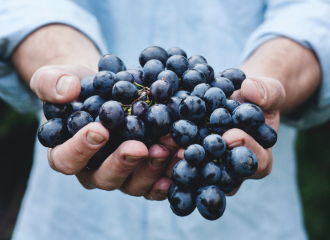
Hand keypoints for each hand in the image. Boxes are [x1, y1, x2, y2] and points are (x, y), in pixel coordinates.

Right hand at [31, 65, 179, 199]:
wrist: (104, 88)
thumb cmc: (77, 87)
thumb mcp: (55, 78)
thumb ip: (51, 83)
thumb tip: (67, 90)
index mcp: (66, 152)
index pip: (66, 160)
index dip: (80, 149)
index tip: (100, 130)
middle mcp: (93, 170)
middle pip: (104, 178)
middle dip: (123, 163)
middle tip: (139, 147)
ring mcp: (121, 173)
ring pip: (133, 184)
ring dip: (152, 168)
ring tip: (168, 148)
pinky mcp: (142, 170)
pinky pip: (155, 182)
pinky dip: (168, 174)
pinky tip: (181, 160)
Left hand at [172, 76, 285, 194]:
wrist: (237, 98)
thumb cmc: (257, 98)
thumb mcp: (269, 91)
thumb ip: (267, 92)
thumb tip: (251, 90)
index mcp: (259, 158)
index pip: (256, 161)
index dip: (245, 149)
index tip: (231, 135)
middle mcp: (233, 169)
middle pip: (223, 175)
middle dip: (207, 162)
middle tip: (190, 151)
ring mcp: (212, 166)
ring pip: (199, 172)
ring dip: (182, 161)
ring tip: (168, 147)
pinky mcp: (193, 158)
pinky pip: (183, 160)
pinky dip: (169, 152)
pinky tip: (157, 142)